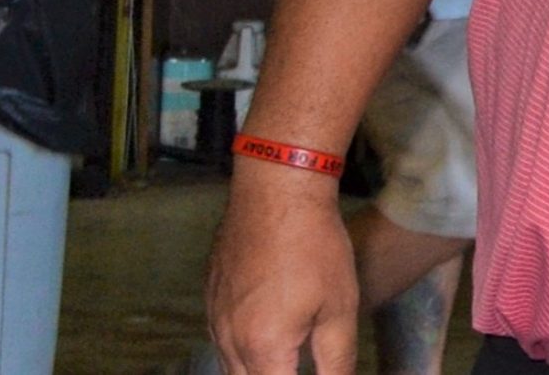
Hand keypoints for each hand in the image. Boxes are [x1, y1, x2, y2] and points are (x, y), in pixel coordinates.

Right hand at [205, 167, 359, 373]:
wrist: (277, 192)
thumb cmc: (315, 247)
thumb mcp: (339, 308)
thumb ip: (336, 360)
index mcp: (263, 348)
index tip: (312, 370)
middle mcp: (228, 340)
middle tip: (297, 363)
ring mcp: (214, 318)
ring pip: (229, 366)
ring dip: (257, 369)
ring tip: (286, 359)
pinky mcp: (210, 297)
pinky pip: (221, 339)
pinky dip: (242, 349)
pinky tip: (265, 334)